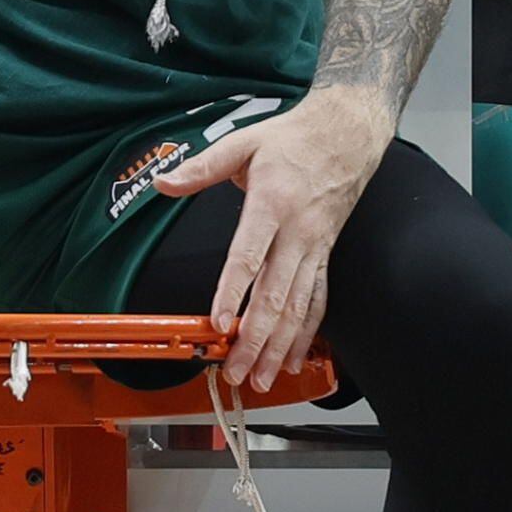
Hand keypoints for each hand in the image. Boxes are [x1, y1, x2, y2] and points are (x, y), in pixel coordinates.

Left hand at [154, 81, 389, 403]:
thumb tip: (163, 182)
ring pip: (298, 306)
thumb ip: (202, 167)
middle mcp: (297, 232)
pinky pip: (317, 300)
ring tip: (260, 377)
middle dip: (256, 338)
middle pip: (276, 294)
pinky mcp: (324, 255)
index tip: (220, 323)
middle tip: (235, 370)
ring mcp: (315, 248)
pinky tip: (292, 358)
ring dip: (279, 346)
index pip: (249, 255)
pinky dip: (306, 334)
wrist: (348, 134)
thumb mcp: (244, 142)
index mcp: (273, 203)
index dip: (234, 292)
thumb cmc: (295, 139)